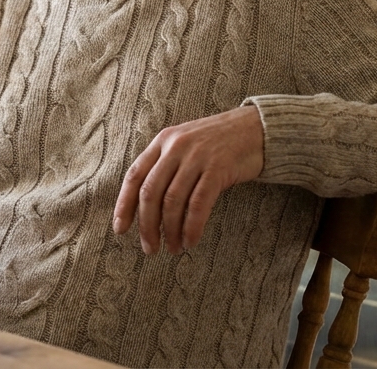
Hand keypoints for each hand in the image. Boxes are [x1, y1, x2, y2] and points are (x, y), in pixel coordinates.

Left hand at [113, 105, 264, 254]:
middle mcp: (175, 147)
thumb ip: (165, 166)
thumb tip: (147, 207)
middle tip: (150, 249)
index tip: (120, 229)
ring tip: (173, 248)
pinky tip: (191, 241)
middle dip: (147, 225)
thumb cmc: (218, 142)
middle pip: (151, 192)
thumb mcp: (184, 144)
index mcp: (162, 141)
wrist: (256, 128)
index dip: (124, 205)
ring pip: (172, 201)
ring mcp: (196, 157)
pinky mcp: (218, 168)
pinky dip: (191, 227)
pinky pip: (198, 204)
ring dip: (170, 231)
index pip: (134, 176)